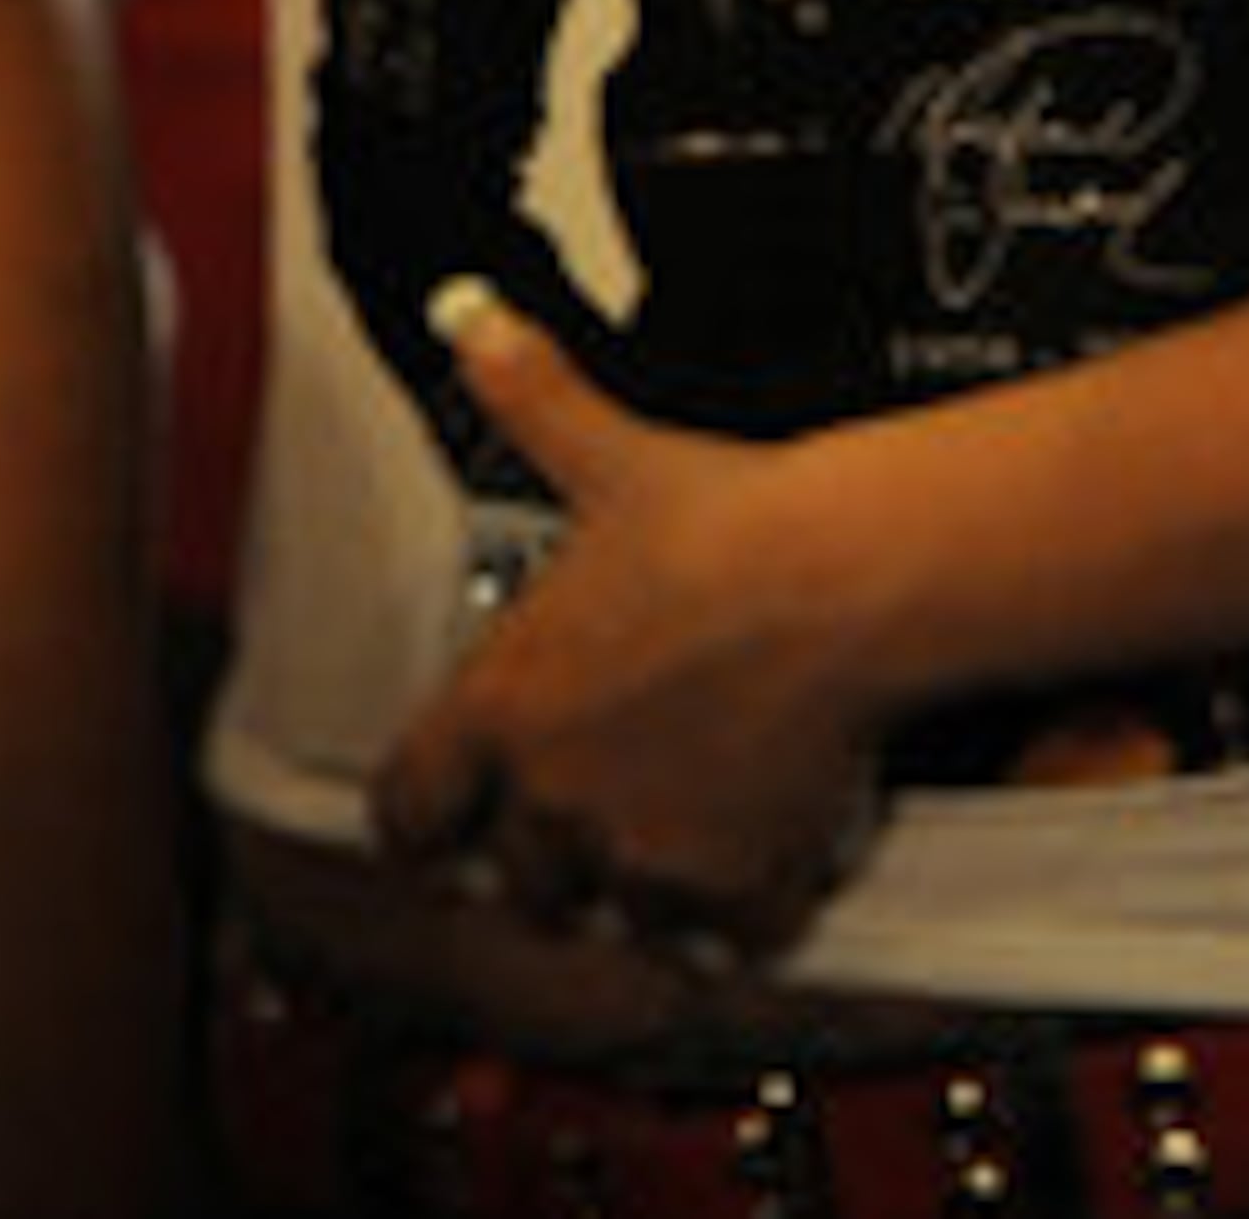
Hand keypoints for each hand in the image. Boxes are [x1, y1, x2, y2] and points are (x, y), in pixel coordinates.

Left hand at [370, 284, 884, 963]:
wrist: (843, 575)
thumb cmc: (729, 521)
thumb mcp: (609, 454)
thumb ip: (530, 393)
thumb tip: (471, 313)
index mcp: (500, 706)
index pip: (405, 813)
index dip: (430, 813)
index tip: (456, 810)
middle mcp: (551, 795)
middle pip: (516, 876)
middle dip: (557, 842)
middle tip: (614, 787)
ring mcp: (638, 851)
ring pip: (615, 912)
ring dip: (647, 876)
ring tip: (690, 811)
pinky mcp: (726, 886)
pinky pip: (719, 933)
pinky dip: (742, 902)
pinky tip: (766, 833)